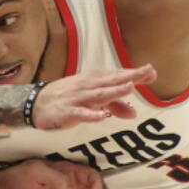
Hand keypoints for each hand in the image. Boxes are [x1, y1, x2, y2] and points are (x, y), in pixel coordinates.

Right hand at [31, 66, 156, 129]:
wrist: (37, 102)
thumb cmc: (70, 98)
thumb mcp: (94, 101)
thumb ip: (115, 106)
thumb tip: (134, 113)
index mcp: (95, 81)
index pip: (118, 76)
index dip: (134, 74)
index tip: (152, 71)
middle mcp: (88, 87)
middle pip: (112, 82)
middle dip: (130, 77)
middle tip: (147, 72)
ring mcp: (78, 99)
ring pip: (99, 95)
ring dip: (114, 92)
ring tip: (130, 88)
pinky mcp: (67, 112)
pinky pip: (80, 114)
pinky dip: (91, 115)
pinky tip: (102, 116)